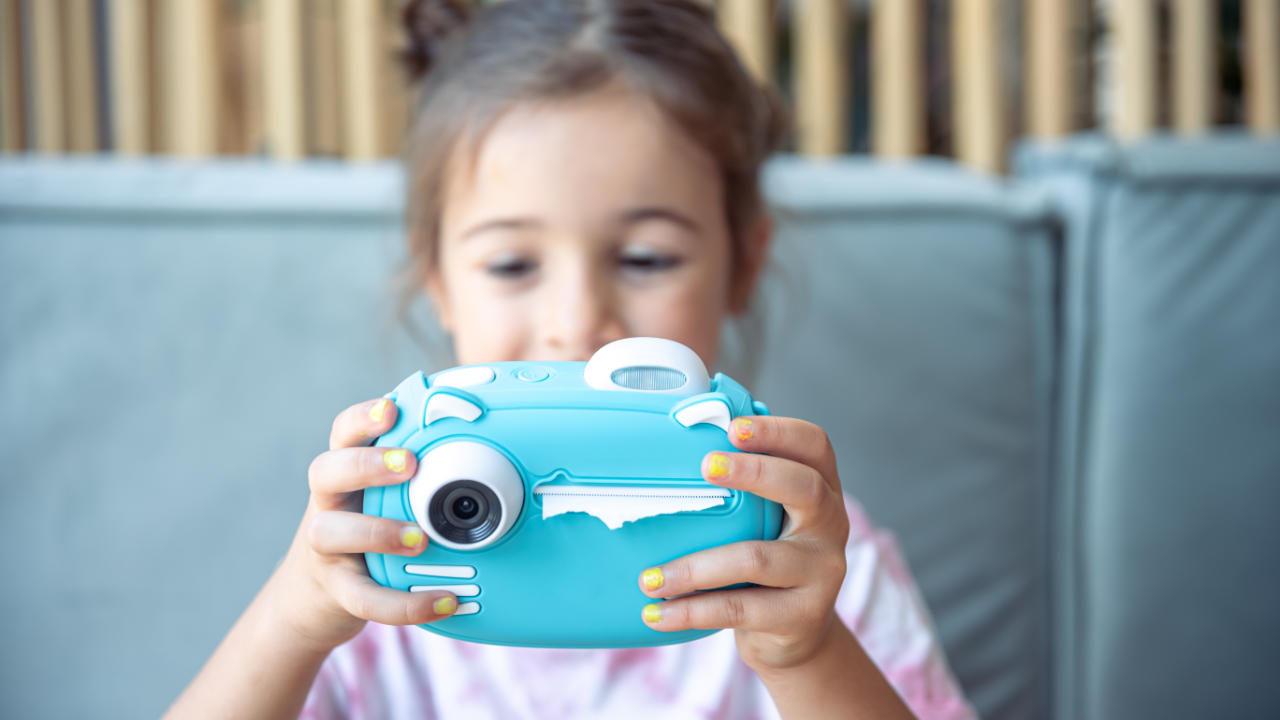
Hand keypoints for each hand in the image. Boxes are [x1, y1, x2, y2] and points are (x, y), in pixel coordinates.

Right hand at [269, 398, 458, 652]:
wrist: (314, 596)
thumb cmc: (365, 532)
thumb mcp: (387, 497)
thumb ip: (422, 475)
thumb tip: (492, 452)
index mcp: (346, 473)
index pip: (344, 434)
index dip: (363, 418)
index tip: (391, 409)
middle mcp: (330, 503)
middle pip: (326, 471)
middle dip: (367, 464)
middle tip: (410, 464)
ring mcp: (326, 547)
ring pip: (331, 531)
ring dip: (377, 531)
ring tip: (420, 539)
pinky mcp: (337, 590)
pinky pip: (364, 598)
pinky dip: (404, 604)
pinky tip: (444, 601)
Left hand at [636, 415, 849, 672]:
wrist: (794, 635)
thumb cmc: (762, 565)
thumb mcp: (763, 522)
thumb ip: (739, 492)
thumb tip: (665, 456)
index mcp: (821, 490)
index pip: (814, 446)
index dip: (778, 431)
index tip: (733, 427)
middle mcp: (830, 525)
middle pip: (804, 488)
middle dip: (753, 472)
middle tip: (703, 466)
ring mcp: (822, 572)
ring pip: (757, 559)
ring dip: (694, 567)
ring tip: (650, 578)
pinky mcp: (803, 615)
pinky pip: (741, 608)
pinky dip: (693, 610)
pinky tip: (657, 613)